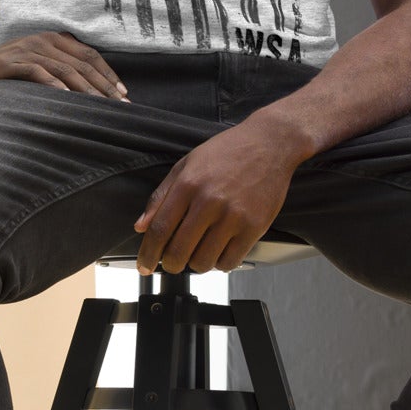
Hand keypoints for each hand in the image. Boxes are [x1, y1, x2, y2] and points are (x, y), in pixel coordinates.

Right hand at [0, 31, 128, 99]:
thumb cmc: (4, 74)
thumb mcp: (36, 66)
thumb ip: (59, 71)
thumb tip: (91, 93)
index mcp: (52, 39)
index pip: (88, 55)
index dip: (108, 74)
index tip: (123, 94)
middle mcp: (42, 41)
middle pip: (81, 63)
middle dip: (103, 86)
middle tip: (120, 107)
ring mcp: (26, 50)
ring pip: (64, 69)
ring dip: (86, 90)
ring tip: (100, 107)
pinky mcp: (9, 63)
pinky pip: (37, 73)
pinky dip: (54, 86)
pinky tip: (68, 99)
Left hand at [132, 119, 303, 273]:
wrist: (269, 143)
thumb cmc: (228, 151)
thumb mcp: (186, 164)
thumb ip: (161, 196)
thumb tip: (141, 226)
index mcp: (188, 185)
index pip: (159, 230)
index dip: (148, 254)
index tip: (145, 266)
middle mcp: (209, 202)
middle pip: (179, 251)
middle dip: (170, 264)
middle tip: (172, 262)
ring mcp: (233, 216)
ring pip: (204, 262)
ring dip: (196, 264)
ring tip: (199, 252)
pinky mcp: (254, 226)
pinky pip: (230, 261)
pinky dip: (220, 263)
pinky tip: (219, 250)